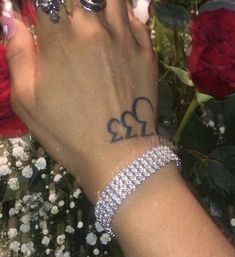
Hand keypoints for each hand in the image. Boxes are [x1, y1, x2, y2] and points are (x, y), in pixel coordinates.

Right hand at [5, 0, 157, 200]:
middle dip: (72, 3)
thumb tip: (11, 18)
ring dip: (98, 3)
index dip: (44, 4)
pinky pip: (136, 18)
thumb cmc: (68, 133)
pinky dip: (125, 14)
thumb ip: (18, 54)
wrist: (117, 154)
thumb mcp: (28, 101)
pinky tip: (116, 26)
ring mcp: (125, 39)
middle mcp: (93, 29)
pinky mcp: (147, 53)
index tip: (46, 15)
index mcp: (59, 40)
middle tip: (71, 18)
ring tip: (92, 18)